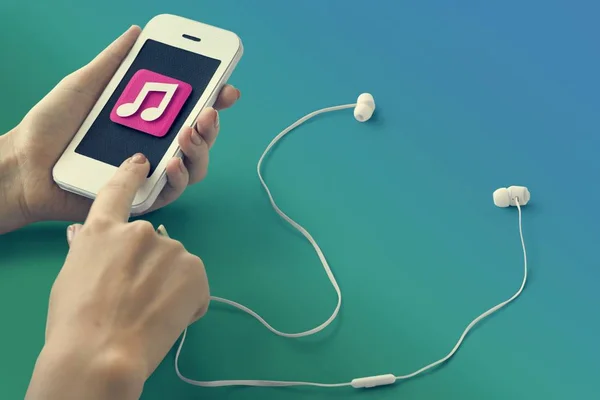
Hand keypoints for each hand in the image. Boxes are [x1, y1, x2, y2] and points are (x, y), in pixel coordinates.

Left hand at [0, 25, 239, 232]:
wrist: (25, 164)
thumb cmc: (52, 125)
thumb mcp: (84, 84)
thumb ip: (113, 62)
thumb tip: (137, 33)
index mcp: (148, 121)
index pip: (189, 110)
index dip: (212, 99)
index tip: (225, 88)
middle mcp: (155, 147)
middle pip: (199, 139)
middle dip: (211, 125)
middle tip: (207, 111)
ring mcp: (151, 173)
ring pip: (194, 166)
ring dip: (201, 149)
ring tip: (190, 133)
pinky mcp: (142, 197)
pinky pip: (172, 190)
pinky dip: (179, 176)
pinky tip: (172, 161)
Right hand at [25, 154, 208, 399]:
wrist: (102, 352)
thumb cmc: (75, 320)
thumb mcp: (72, 278)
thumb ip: (85, 250)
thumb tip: (82, 234)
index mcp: (105, 230)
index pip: (118, 193)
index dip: (130, 176)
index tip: (142, 162)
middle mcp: (141, 231)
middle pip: (155, 246)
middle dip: (151, 270)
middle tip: (136, 301)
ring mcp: (172, 249)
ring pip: (177, 268)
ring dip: (170, 287)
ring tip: (150, 315)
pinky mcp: (196, 271)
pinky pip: (195, 288)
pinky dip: (187, 303)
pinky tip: (167, 319)